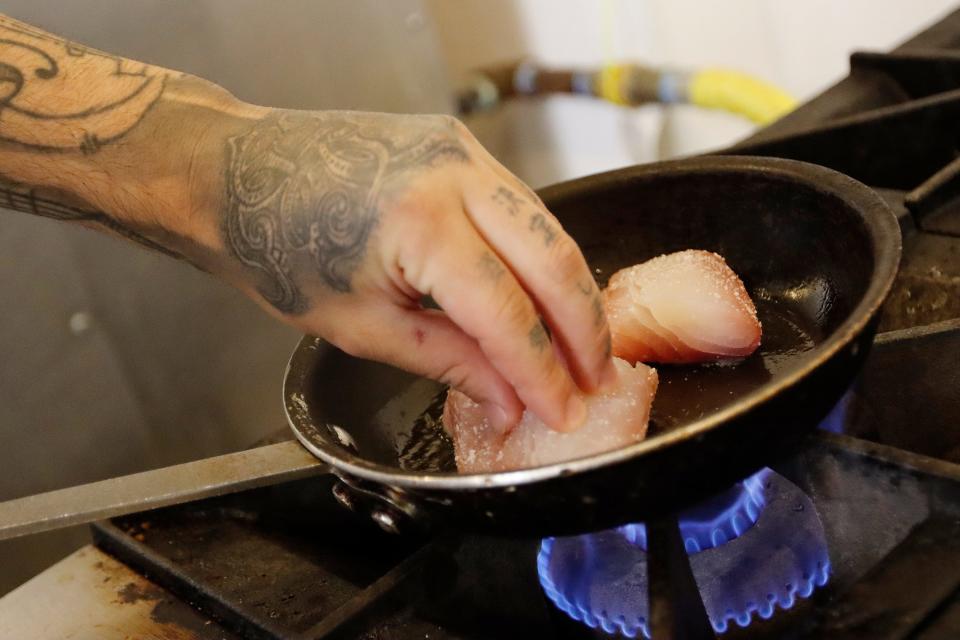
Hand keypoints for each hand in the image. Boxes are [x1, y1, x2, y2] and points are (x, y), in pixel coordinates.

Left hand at [207, 110, 615, 431]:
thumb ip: (446, 361)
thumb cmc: (273, 248)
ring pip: (546, 227)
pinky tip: (544, 296)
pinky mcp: (456, 146)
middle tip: (595, 380)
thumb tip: (510, 401)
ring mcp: (458, 150)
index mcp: (417, 222)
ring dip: (568, 290)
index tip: (563, 411)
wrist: (232, 174)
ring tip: (578, 348)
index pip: (505, 311)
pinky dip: (539, 256)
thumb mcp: (358, 326)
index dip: (541, 372)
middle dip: (584, 328)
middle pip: (552, 258)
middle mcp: (450, 172)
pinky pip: (519, 206)